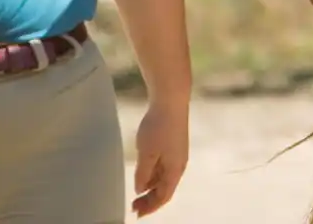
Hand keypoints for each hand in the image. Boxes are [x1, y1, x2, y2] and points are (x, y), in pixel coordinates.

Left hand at [131, 97, 189, 215]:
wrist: (171, 100)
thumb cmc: (159, 127)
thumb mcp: (147, 153)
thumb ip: (143, 174)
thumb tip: (140, 189)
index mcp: (175, 169)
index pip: (164, 195)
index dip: (151, 206)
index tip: (136, 212)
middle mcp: (179, 164)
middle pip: (165, 188)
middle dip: (150, 199)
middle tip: (134, 205)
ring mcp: (177, 153)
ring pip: (164, 177)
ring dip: (151, 187)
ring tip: (137, 191)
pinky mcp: (173, 144)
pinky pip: (164, 166)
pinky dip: (154, 174)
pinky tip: (144, 172)